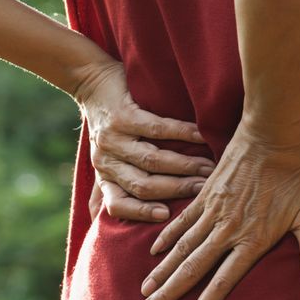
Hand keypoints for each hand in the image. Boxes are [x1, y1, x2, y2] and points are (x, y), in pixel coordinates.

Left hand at [72, 59, 217, 222]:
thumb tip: (147, 213)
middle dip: (177, 189)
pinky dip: (182, 134)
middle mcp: (106, 161)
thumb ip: (121, 180)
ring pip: (151, 160)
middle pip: (142, 185)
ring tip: (208, 167)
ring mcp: (113, 139)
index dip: (140, 213)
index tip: (166, 217)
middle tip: (204, 190)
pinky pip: (156, 129)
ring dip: (184, 165)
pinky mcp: (123, 116)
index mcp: (104, 175)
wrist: (91, 82)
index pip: (117, 204)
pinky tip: (200, 136)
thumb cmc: (109, 124)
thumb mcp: (108, 156)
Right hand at [138, 117, 299, 299]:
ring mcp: (213, 211)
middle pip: (192, 268)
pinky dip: (166, 237)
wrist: (274, 131)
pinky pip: (181, 220)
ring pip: (181, 247)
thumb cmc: (297, 173)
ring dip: (162, 270)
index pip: (222, 282)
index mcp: (251, 240)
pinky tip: (154, 251)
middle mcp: (226, 229)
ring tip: (144, 288)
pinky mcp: (206, 194)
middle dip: (169, 293)